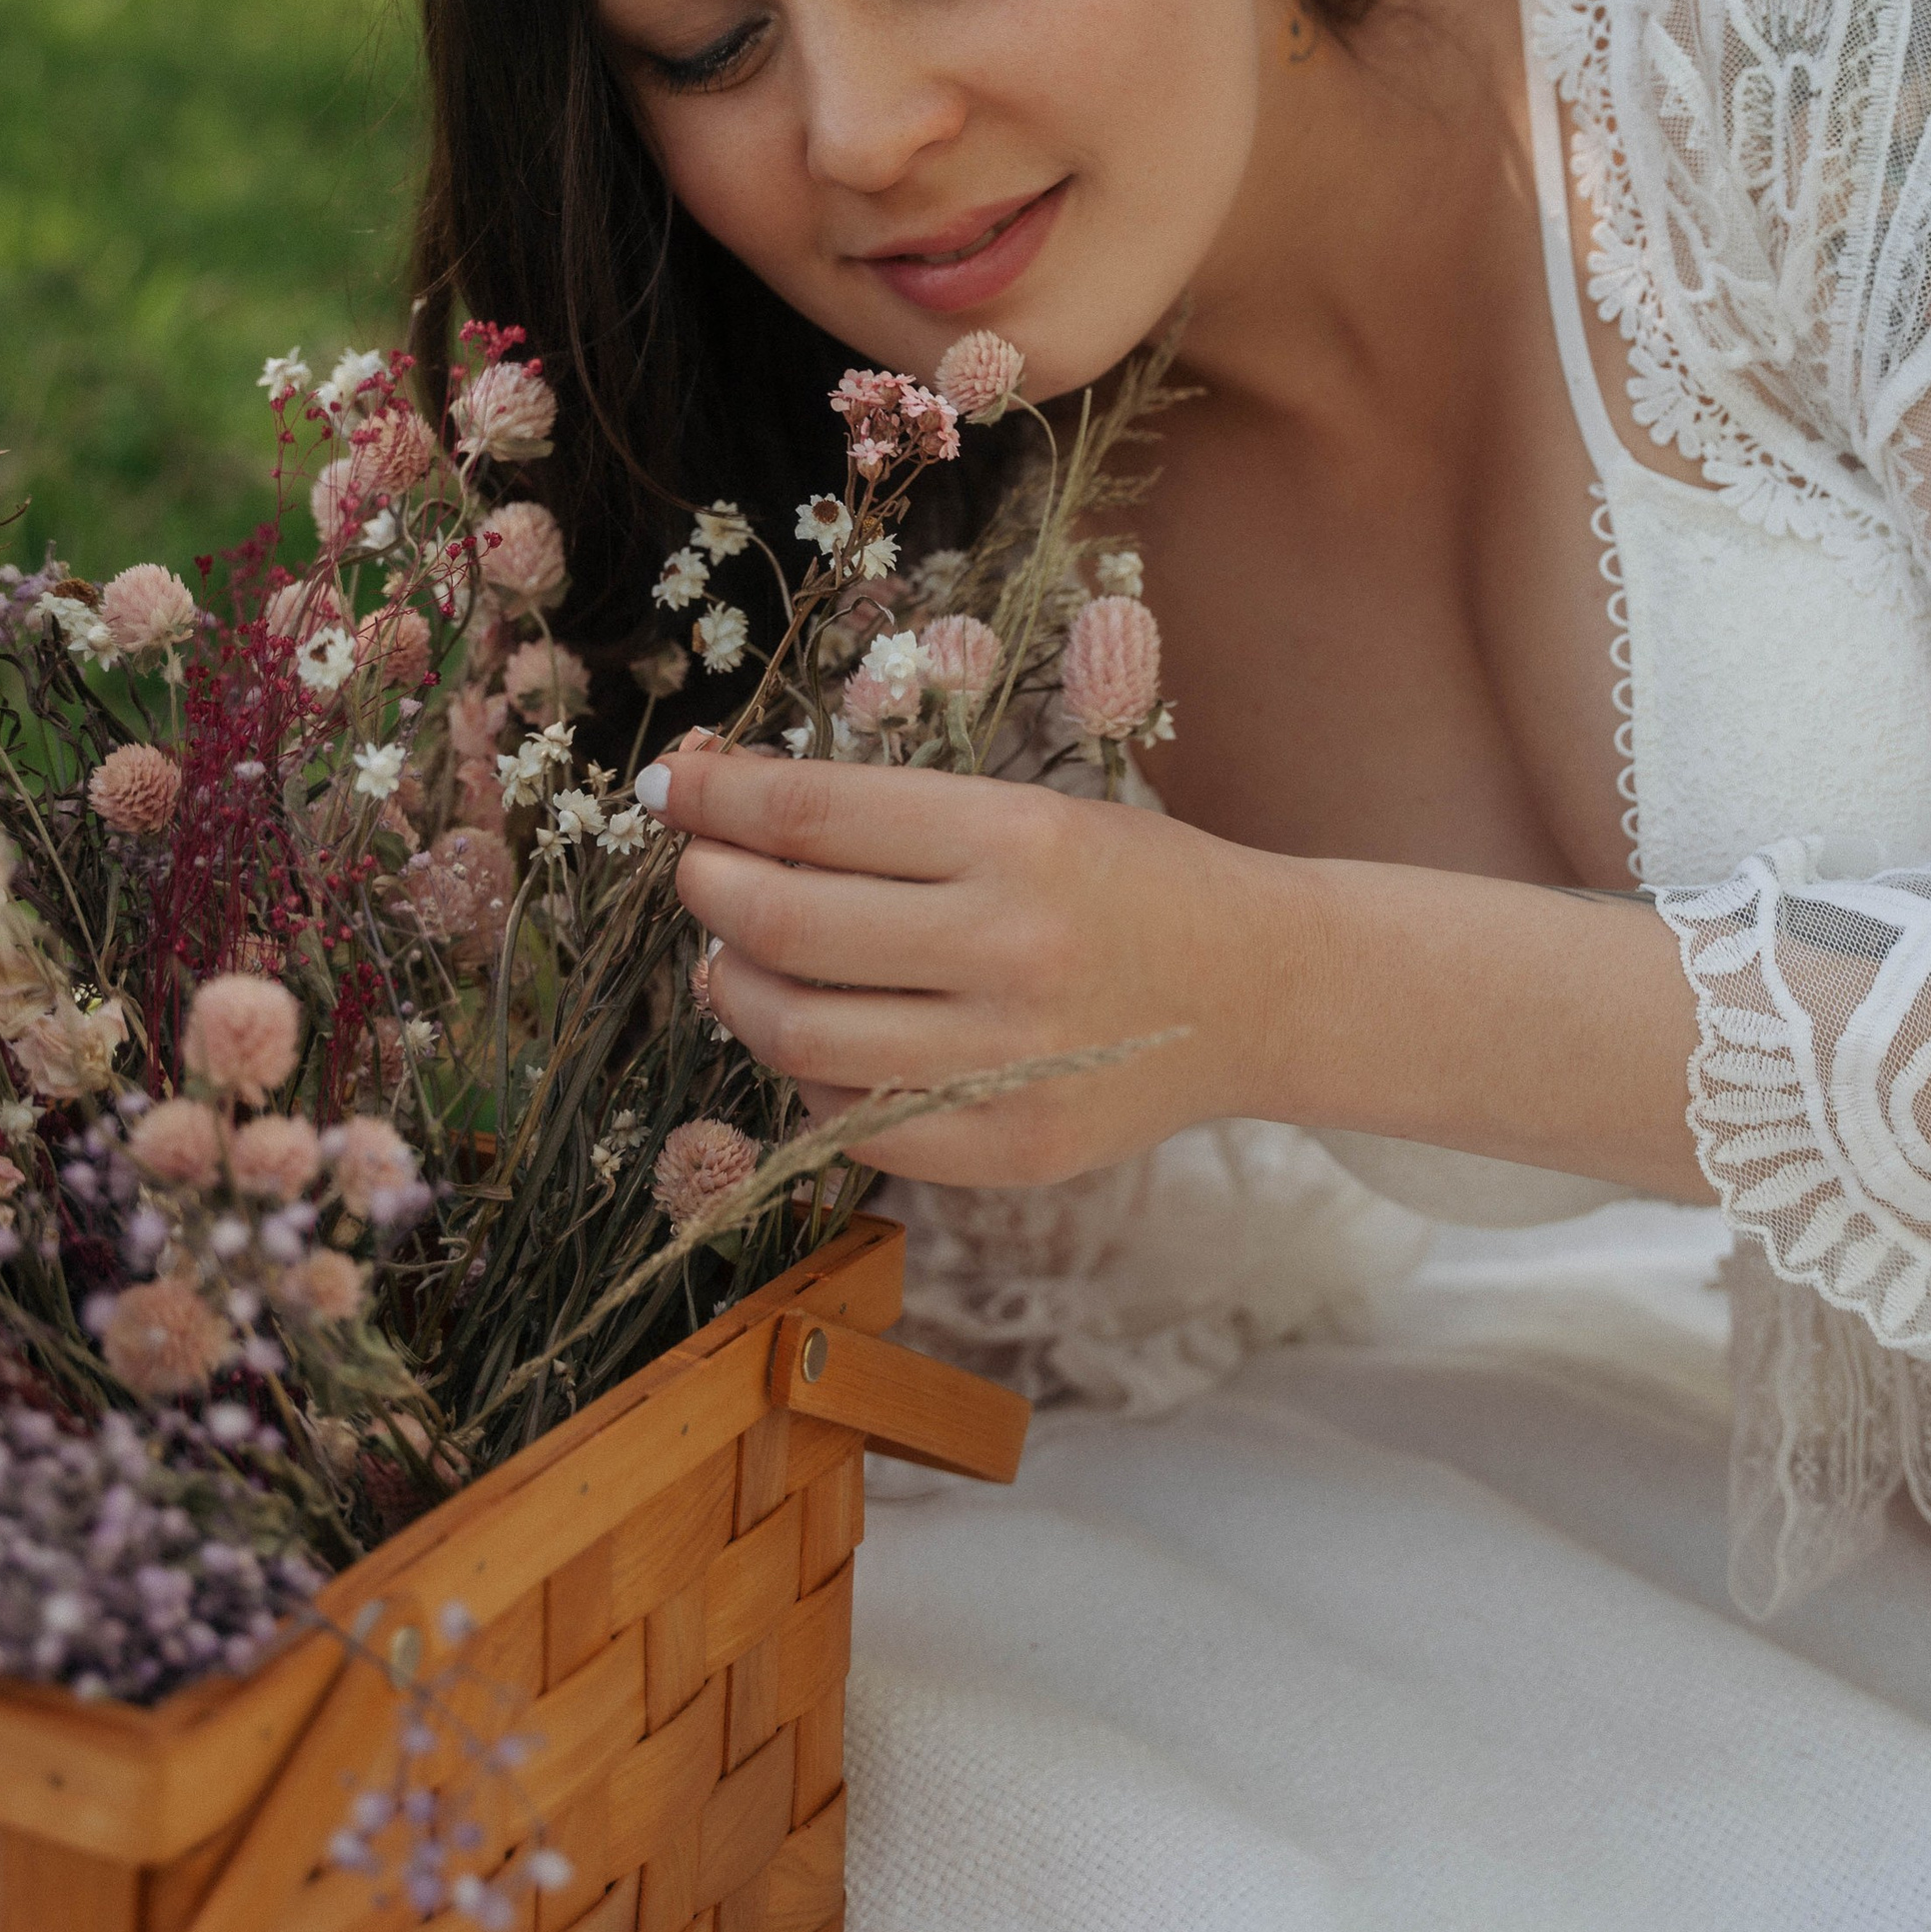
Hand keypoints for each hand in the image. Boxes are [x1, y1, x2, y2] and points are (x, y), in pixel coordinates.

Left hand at [639, 740, 1305, 1184]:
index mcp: (1016, 839)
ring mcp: (1009, 1060)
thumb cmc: (1129, 880)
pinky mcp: (1009, 1149)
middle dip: (708, 889)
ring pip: (797, 1035)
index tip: (668, 782)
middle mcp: (1010, 948)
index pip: (812, 816)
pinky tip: (812, 1038)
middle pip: (784, 926)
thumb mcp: (1028, 811)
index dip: (716, 796)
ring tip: (734, 960)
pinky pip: (848, 1124)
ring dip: (734, 988)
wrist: (1262, 987)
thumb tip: (729, 807)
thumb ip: (890, 820)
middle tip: (698, 873)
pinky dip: (801, 1078)